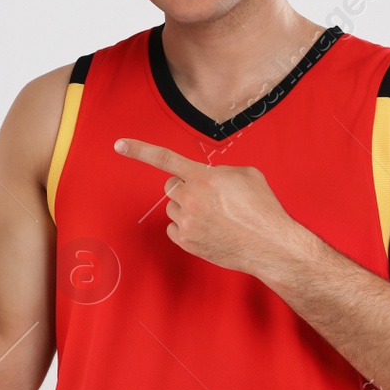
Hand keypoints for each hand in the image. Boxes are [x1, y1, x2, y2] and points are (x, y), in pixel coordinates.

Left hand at [113, 138, 302, 274]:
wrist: (270, 245)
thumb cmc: (262, 209)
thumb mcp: (247, 175)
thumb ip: (218, 170)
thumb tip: (207, 176)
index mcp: (204, 177)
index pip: (164, 159)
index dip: (139, 150)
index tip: (119, 144)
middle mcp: (191, 198)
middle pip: (170, 186)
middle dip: (185, 188)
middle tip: (208, 198)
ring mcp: (186, 221)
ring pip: (173, 207)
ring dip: (188, 208)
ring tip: (216, 217)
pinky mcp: (185, 241)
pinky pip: (174, 227)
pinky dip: (187, 227)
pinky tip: (208, 230)